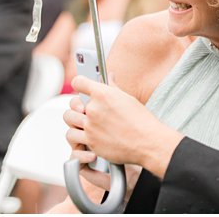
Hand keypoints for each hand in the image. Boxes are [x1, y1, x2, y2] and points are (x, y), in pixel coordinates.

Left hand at [67, 75, 183, 176]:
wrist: (149, 143)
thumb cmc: (142, 121)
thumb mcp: (127, 98)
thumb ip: (113, 87)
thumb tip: (109, 76)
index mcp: (103, 94)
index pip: (78, 82)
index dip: (79, 84)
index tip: (81, 86)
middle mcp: (94, 109)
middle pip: (72, 102)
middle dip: (78, 106)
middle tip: (85, 110)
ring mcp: (90, 126)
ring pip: (69, 119)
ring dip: (75, 121)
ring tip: (84, 124)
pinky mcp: (90, 142)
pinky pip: (72, 136)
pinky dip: (77, 137)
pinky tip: (86, 137)